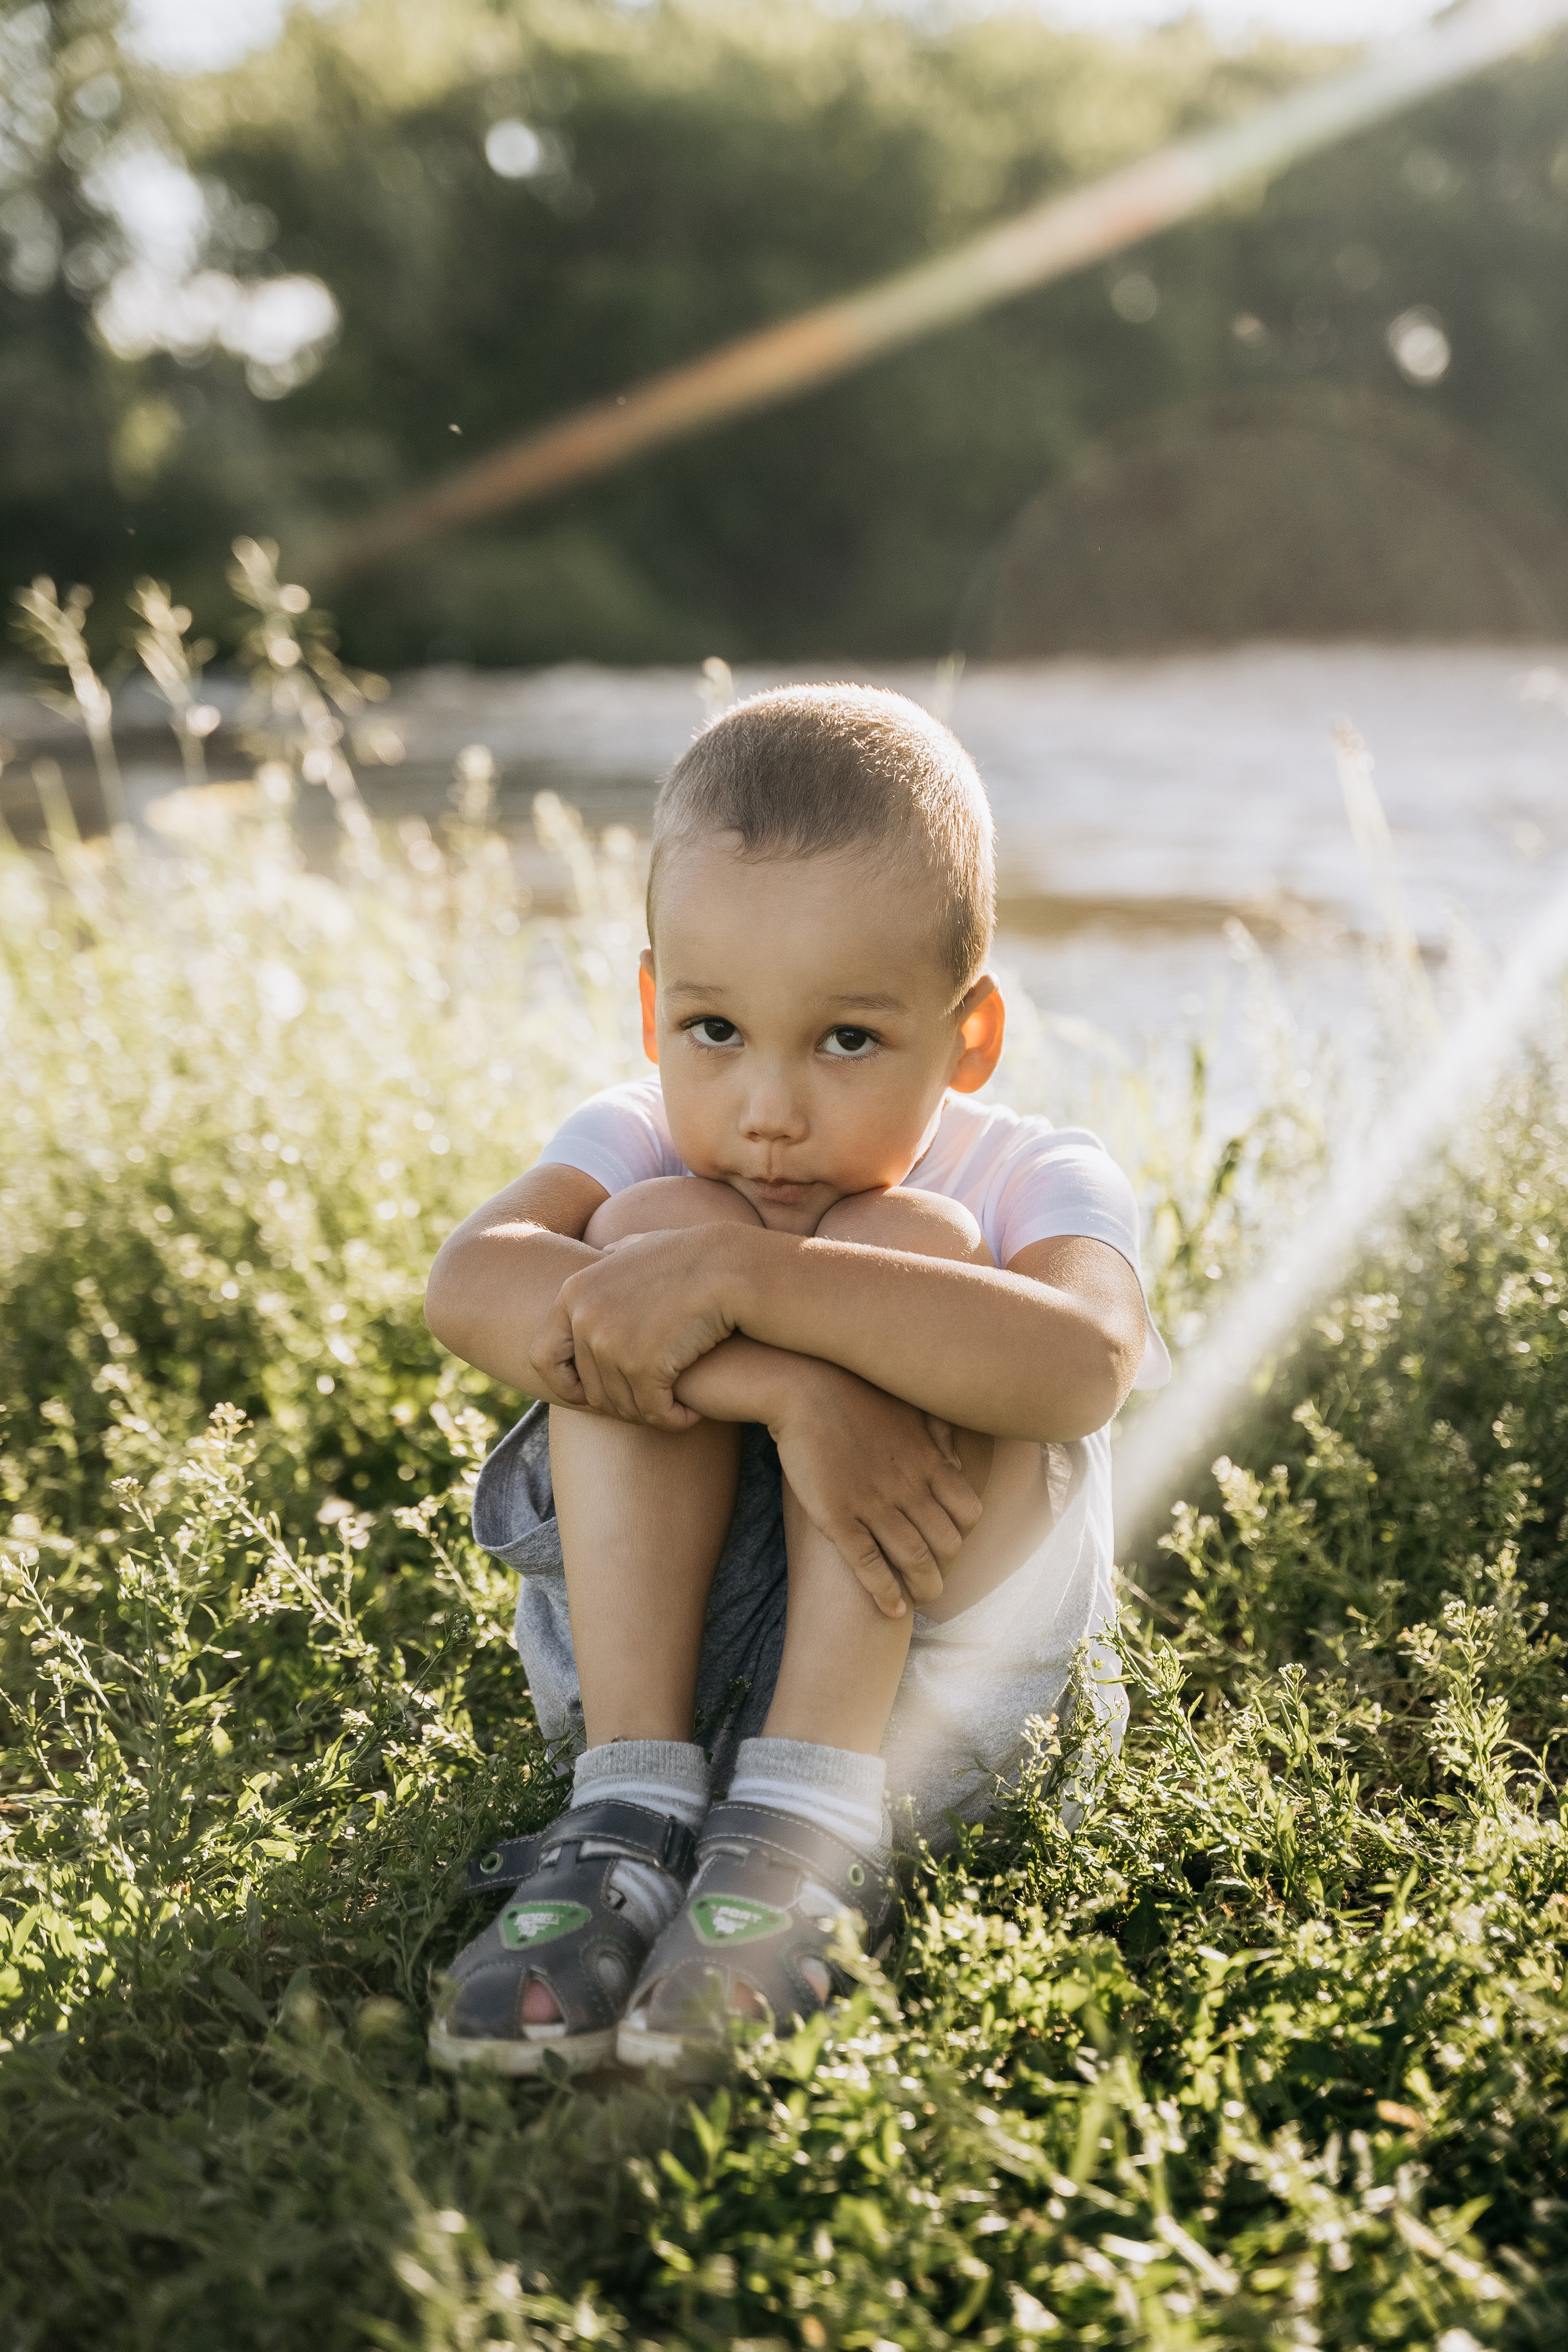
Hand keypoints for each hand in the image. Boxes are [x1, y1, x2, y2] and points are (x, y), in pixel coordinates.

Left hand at [527, 1228, 738, 1427]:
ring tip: (673, 1408)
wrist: (730, 1266)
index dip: (565, 1384)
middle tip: (651, 1404)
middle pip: (588, 1390)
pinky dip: (672, 1418)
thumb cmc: (694, 1256)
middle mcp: (584, 1319)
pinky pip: (652, 1411)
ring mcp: (610, 1343)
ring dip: (649, 1413)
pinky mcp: (642, 1365)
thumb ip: (618, 1254)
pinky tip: (690, 1414)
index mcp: (574, 1293)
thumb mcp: (644, 1245)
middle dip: (620, 1405)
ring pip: (621, 1405)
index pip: (542, 1357)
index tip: (590, 1395)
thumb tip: (606, 1252)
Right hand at [770, 1364, 983, 1618]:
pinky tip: (891, 1610)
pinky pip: (869, 1565)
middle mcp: (908, 1487)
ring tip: (922, 1601)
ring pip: (914, 1560)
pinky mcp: (838, 1517)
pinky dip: (885, 1593)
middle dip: (948, 1569)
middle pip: (947, 1543)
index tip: (953, 1544)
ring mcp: (874, 1504)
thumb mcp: (908, 1407)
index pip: (968, 1512)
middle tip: (938, 1580)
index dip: (965, 1534)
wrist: (804, 1386)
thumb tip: (956, 1460)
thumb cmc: (855, 1391)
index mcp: (928, 1461)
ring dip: (923, 1588)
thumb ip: (937, 1434)